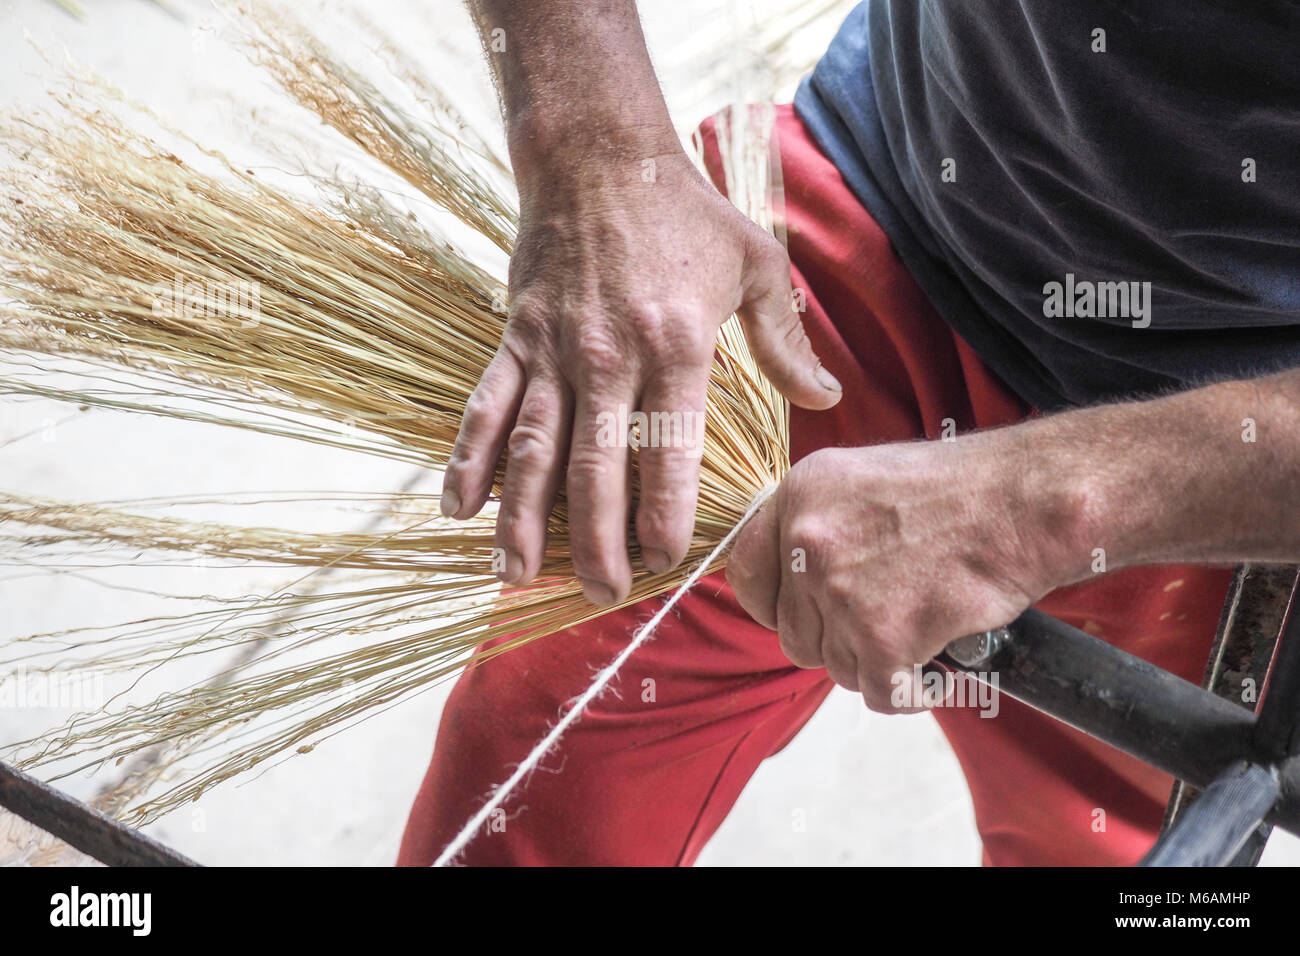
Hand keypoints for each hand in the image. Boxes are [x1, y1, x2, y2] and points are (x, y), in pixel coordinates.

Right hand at [442, 138, 841, 605]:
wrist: (600, 157)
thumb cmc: (685, 214)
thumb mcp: (755, 265)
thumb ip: (786, 339)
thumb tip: (827, 396)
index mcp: (676, 349)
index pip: (668, 454)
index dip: (663, 518)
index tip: (664, 565)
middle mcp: (610, 359)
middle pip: (596, 470)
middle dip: (598, 543)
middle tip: (602, 594)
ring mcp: (554, 353)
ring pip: (533, 452)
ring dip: (523, 520)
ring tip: (517, 576)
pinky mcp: (515, 339)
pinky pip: (485, 408)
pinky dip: (469, 458)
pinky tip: (457, 509)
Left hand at [726, 432, 1086, 710]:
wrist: (1028, 500)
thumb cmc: (962, 490)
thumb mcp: (862, 481)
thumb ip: (819, 529)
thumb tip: (794, 584)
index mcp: (798, 495)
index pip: (746, 575)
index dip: (774, 605)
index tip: (804, 615)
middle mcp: (807, 541)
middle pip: (794, 634)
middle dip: (837, 640)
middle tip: (886, 625)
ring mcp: (841, 590)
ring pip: (836, 666)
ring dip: (877, 663)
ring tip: (921, 635)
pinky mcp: (882, 636)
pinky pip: (878, 692)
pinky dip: (910, 691)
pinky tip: (938, 668)